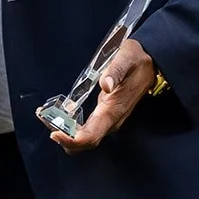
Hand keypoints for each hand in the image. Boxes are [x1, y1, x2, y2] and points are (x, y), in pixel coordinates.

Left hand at [48, 36, 156, 155]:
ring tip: (47, 118)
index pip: (92, 136)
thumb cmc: (137, 60)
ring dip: (66, 134)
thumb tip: (105, 85)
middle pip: (86, 141)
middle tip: (45, 121)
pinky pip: (88, 130)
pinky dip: (71, 129)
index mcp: (114, 109)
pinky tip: (58, 118)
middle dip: (64, 138)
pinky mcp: (107, 116)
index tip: (55, 133)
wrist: (152, 63)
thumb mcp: (126, 58)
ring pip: (86, 138)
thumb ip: (115, 71)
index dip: (72, 140)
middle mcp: (112, 120)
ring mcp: (110, 120)